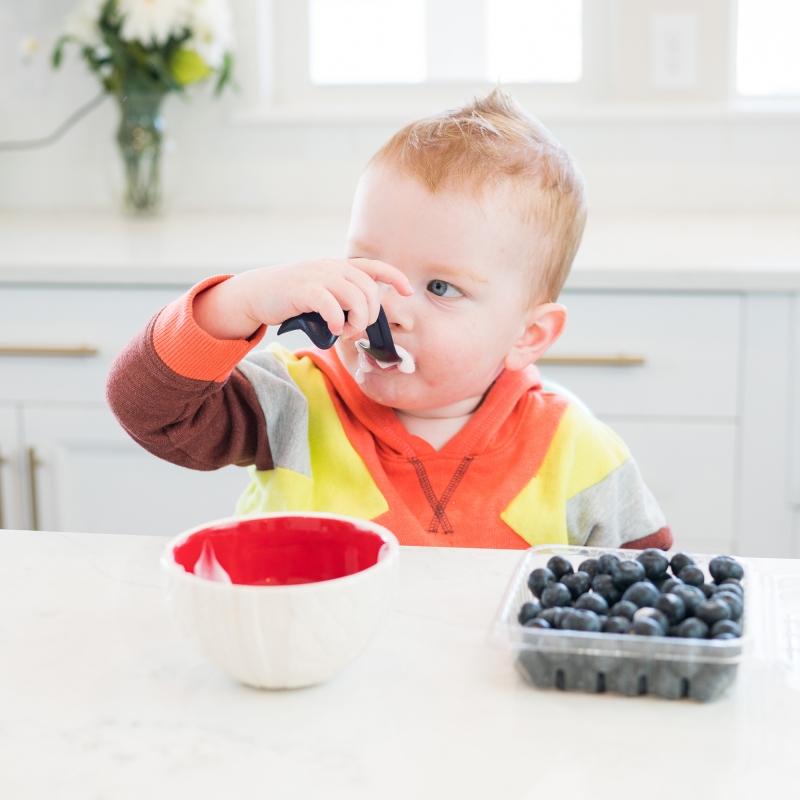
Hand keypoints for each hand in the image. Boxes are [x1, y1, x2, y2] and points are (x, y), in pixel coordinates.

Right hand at [193, 258, 412, 340]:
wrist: (258, 293)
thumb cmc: (294, 298)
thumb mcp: (323, 292)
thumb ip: (343, 300)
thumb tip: (363, 322)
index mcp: (340, 267)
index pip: (375, 267)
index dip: (395, 278)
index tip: (408, 292)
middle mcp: (333, 268)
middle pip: (369, 291)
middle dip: (369, 315)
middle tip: (355, 329)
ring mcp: (319, 276)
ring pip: (355, 298)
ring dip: (356, 321)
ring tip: (344, 331)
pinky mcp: (304, 290)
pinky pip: (332, 305)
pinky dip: (337, 321)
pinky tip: (332, 328)